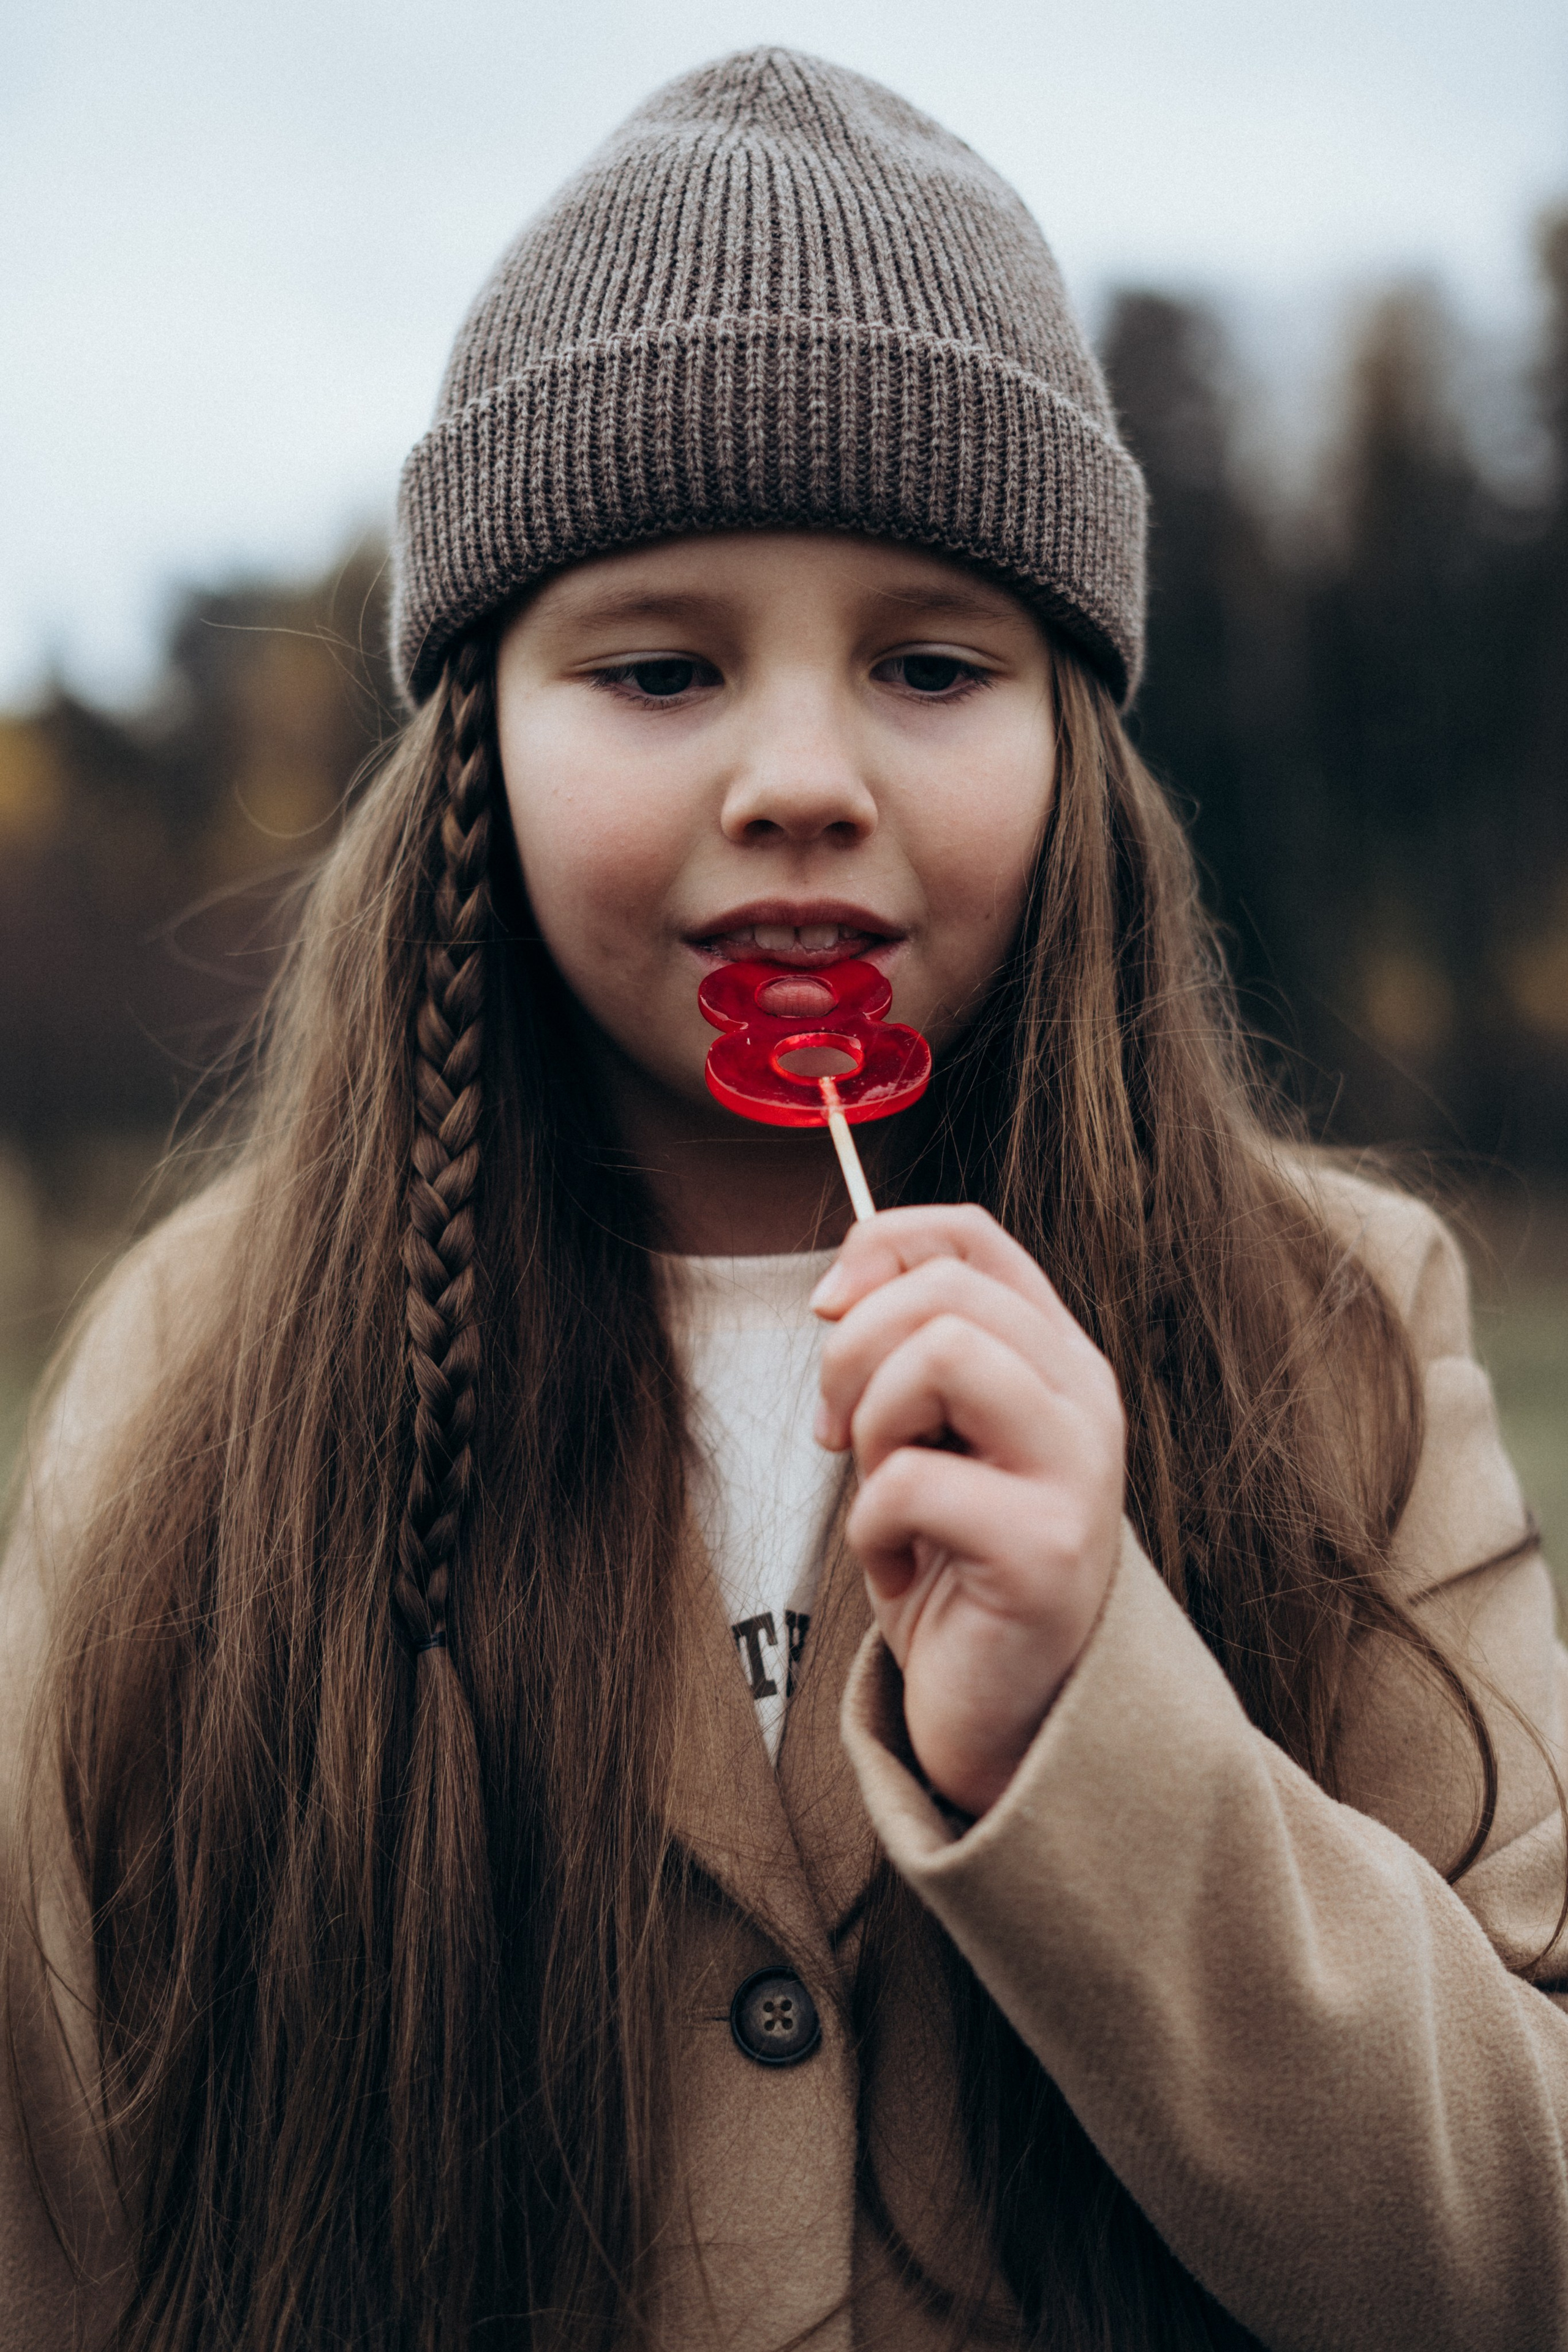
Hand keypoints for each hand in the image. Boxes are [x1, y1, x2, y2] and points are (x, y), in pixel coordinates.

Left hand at [812, 1204, 1124, 1817]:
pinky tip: (898, 1571)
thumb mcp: (927, 1433)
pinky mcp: (1045, 1549)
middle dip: (852, 1350)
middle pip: (944, 1289)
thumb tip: (837, 1290)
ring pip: (941, 1354)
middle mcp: (1083, 1399)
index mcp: (1056, 1355)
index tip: (828, 1311)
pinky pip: (911, 1482)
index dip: (881, 1246)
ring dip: (872, 1424)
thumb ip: (905, 1350)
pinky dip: (870, 1529)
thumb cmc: (953, 1563)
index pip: (972, 1235)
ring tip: (882, 1490)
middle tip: (839, 1434)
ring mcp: (1076, 1471)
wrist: (1006, 1709)